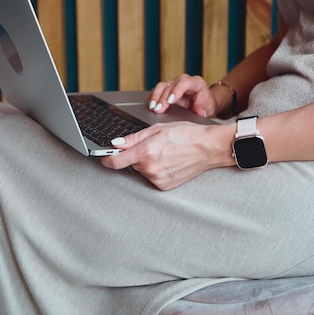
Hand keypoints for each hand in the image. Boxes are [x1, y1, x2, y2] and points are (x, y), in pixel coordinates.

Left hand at [100, 121, 234, 189]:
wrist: (207, 148)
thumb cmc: (186, 135)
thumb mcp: (157, 129)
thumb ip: (133, 138)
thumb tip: (116, 144)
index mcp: (145, 152)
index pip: (115, 161)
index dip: (108, 158)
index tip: (106, 156)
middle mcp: (149, 168)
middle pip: (130, 164)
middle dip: (136, 156)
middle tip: (153, 146)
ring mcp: (157, 179)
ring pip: (142, 170)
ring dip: (147, 163)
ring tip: (165, 153)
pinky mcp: (164, 186)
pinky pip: (152, 177)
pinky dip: (157, 170)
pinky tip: (169, 162)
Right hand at [148, 74, 217, 117]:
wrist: (203, 103)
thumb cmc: (205, 104)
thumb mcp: (208, 108)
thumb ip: (203, 109)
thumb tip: (199, 111)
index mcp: (195, 82)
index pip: (184, 83)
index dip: (176, 91)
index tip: (170, 101)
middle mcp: (183, 80)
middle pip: (170, 85)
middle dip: (163, 98)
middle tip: (158, 109)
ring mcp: (174, 83)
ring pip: (161, 86)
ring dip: (155, 97)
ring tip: (152, 107)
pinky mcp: (167, 89)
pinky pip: (157, 90)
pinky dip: (152, 97)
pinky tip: (150, 105)